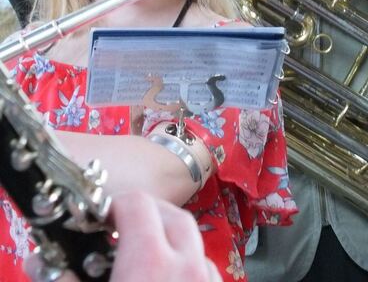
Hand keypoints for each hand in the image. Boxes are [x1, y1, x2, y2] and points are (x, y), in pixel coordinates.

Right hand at [24, 191, 221, 281]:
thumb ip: (69, 277)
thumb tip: (49, 263)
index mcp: (149, 263)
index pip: (137, 204)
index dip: (116, 206)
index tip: (103, 217)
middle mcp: (186, 268)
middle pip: (174, 217)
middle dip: (150, 214)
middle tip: (125, 227)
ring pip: (196, 246)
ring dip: (173, 242)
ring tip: (148, 256)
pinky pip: (208, 274)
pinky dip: (191, 269)